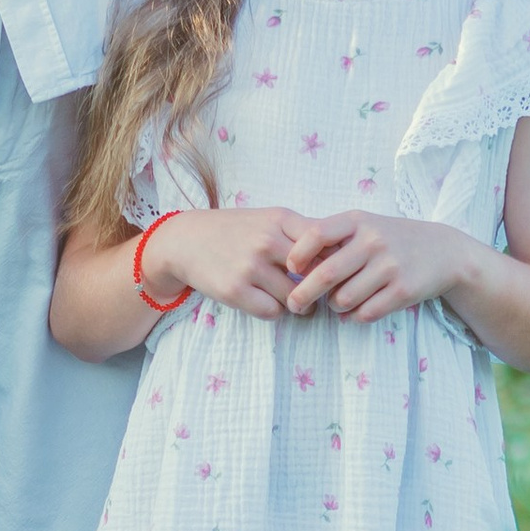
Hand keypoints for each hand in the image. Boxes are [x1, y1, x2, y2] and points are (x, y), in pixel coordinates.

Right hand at [143, 205, 321, 319]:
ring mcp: (250, 266)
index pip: (326, 243)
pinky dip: (274, 311)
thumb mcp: (268, 219)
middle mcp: (267, 241)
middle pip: (316, 275)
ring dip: (297, 303)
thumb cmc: (235, 230)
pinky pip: (272, 311)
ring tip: (290, 298)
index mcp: (280, 219)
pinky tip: (267, 301)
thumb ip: (301, 232)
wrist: (185, 240)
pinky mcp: (234, 290)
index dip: (336, 261)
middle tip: (316, 293)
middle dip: (320, 288)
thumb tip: (344, 251)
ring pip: (295, 298)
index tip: (335, 271)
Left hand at [282, 211, 471, 325]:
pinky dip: (354, 317)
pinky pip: (365, 313)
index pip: (316, 233)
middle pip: (325, 274)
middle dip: (302, 295)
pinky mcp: (403, 290)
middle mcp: (374, 241)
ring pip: (343, 299)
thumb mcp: (366, 226)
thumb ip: (334, 238)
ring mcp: (390, 266)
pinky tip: (355, 311)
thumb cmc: (393, 239)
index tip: (290, 269)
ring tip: (337, 303)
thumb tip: (292, 263)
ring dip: (333, 307)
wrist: (443, 252)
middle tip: (293, 305)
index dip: (297, 254)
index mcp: (358, 221)